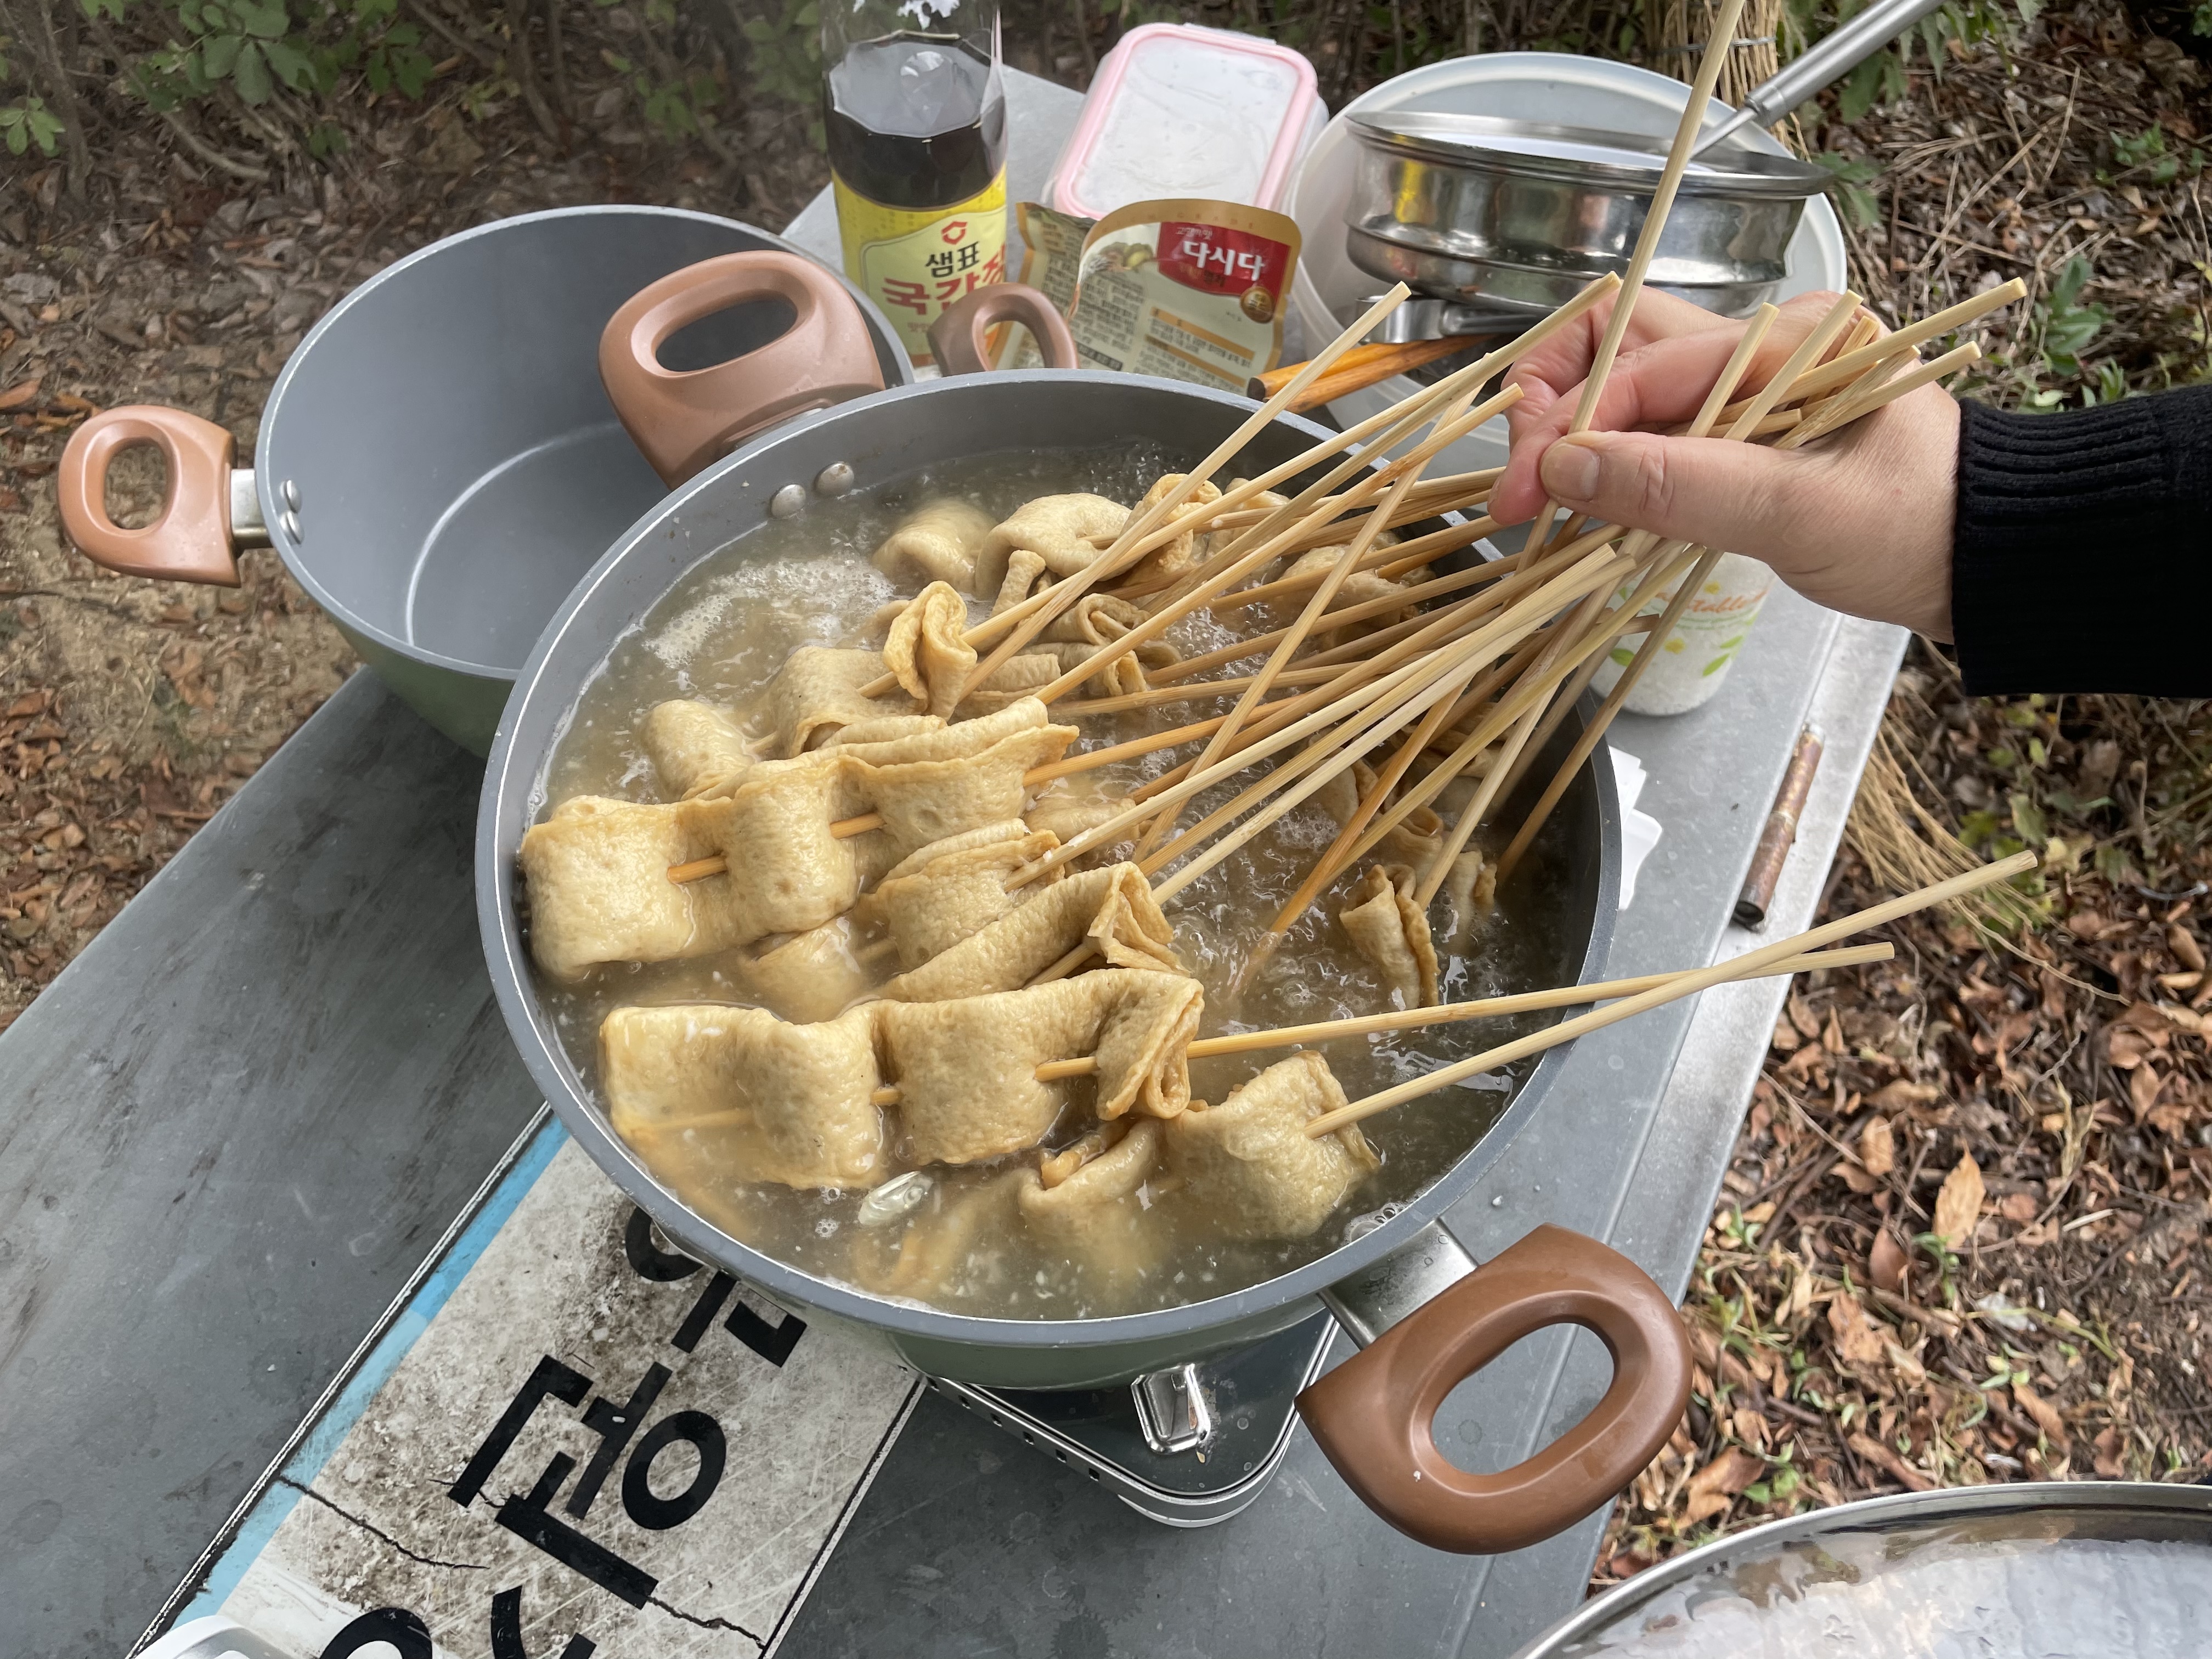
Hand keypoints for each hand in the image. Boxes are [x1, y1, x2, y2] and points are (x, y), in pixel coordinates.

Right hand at [1491, 290, 1958, 641]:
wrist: (1984, 563)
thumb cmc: (1915, 529)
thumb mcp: (1798, 512)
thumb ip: (1682, 486)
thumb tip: (1564, 469)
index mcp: (1790, 339)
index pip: (1641, 360)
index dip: (1566, 423)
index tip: (1520, 495)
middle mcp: (1762, 347)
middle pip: (1620, 346)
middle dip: (1553, 410)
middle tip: (1517, 491)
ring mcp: (1749, 391)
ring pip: (1628, 394)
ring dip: (1575, 443)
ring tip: (1541, 508)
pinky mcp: (1743, 437)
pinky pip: (1654, 438)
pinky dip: (1611, 471)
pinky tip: (1587, 511)